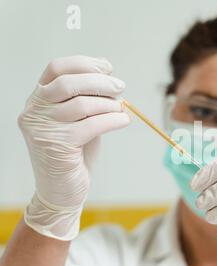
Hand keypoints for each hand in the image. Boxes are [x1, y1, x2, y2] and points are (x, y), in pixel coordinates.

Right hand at [18, 55, 130, 239]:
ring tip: (122, 109)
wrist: (62, 191)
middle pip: (68, 83)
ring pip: (81, 104)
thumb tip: (111, 80)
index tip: (108, 67)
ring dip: (108, 104)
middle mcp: (34, 111)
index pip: (56, 68)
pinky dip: (112, 120)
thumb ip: (87, 101)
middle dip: (100, 82)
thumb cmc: (74, 154)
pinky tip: (124, 121)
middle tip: (121, 87)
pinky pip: (91, 125)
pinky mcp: (56, 145)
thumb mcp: (79, 121)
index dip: (84, 64)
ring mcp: (41, 129)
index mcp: (38, 100)